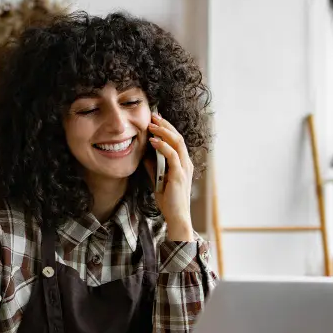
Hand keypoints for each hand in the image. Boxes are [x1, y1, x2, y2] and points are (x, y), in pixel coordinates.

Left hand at [144, 113, 194, 240]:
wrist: (176, 216)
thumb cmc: (169, 201)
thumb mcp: (158, 180)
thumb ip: (154, 167)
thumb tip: (145, 155)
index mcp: (183, 163)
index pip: (176, 140)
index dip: (166, 128)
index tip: (154, 119)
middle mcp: (186, 163)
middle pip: (178, 137)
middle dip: (165, 124)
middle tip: (152, 115)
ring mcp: (184, 168)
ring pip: (177, 142)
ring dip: (163, 131)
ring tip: (151, 124)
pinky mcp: (179, 174)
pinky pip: (172, 155)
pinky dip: (162, 146)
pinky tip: (152, 141)